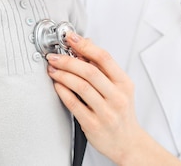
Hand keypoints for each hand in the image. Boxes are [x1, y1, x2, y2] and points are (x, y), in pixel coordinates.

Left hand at [46, 33, 180, 165]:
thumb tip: (84, 46)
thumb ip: (103, 69)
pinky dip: (63, 92)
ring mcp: (106, 112)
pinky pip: (74, 104)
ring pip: (81, 87)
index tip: (71, 38)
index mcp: (124, 84)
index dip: (85, 45)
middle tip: (55, 56)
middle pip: (90, 71)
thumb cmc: (121, 113)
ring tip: (53, 69)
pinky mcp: (93, 125)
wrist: (128, 143)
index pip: (104, 58)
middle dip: (68, 60)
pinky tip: (57, 85)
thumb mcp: (120, 88)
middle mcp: (117, 97)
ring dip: (63, 75)